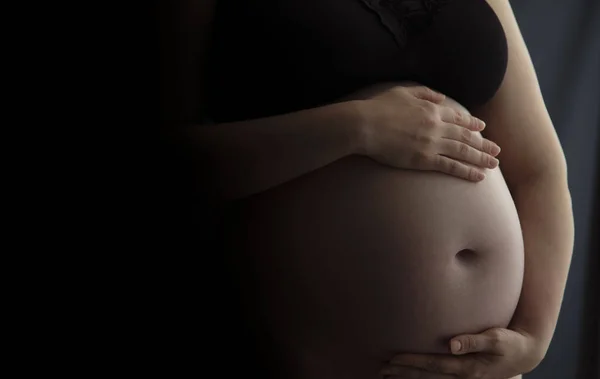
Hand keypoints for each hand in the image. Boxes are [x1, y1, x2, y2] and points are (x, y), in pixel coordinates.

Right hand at [349, 84, 500, 180]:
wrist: (365, 125)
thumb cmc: (378, 108)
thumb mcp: (402, 91)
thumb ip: (424, 93)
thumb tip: (440, 97)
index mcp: (431, 109)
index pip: (458, 118)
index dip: (472, 124)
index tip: (483, 129)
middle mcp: (436, 126)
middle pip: (466, 136)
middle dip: (483, 144)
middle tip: (497, 150)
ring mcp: (432, 143)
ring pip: (463, 152)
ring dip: (481, 158)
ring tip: (494, 164)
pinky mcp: (424, 159)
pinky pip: (451, 166)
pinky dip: (467, 171)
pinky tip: (479, 176)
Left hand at [380, 327, 544, 378]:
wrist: (526, 354)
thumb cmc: (510, 342)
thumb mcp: (497, 338)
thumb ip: (475, 340)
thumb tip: (453, 344)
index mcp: (469, 368)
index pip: (433, 365)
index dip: (411, 362)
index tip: (392, 359)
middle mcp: (464, 377)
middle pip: (427, 376)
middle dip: (403, 373)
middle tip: (382, 369)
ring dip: (409, 377)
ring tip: (388, 374)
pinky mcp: (465, 376)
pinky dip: (422, 378)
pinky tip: (409, 375)